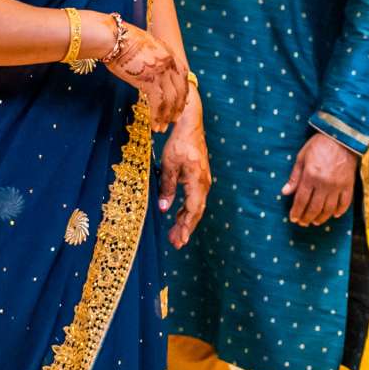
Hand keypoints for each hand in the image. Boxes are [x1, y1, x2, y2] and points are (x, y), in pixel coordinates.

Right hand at [107, 21, 186, 127]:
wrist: (114, 38)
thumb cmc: (122, 41)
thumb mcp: (145, 46)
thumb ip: (153, 58)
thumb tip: (150, 70)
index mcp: (169, 53)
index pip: (183, 76)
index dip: (183, 91)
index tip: (181, 103)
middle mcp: (169, 63)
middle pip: (179, 90)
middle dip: (177, 108)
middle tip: (173, 121)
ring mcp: (161, 72)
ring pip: (169, 100)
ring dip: (166, 117)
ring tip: (161, 129)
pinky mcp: (150, 80)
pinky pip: (158, 104)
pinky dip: (157, 117)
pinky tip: (154, 126)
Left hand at [161, 98, 210, 247]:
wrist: (190, 125)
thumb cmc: (178, 143)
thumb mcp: (169, 166)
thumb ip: (167, 188)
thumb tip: (164, 209)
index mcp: (197, 181)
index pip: (193, 210)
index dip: (187, 227)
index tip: (181, 241)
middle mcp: (204, 183)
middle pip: (196, 211)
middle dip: (186, 228)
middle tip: (176, 244)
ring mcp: (203, 181)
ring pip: (195, 206)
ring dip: (185, 221)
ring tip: (175, 235)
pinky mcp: (199, 178)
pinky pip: (194, 198)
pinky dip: (186, 210)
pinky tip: (178, 216)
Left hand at [281, 131, 356, 226]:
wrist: (342, 136)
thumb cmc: (319, 145)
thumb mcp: (302, 157)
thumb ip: (294, 176)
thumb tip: (285, 192)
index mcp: (310, 176)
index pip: (301, 200)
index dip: (296, 212)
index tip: (293, 218)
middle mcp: (324, 184)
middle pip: (314, 208)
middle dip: (307, 218)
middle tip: (303, 223)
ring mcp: (338, 185)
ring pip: (329, 209)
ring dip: (321, 218)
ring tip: (316, 222)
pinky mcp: (349, 184)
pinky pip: (345, 202)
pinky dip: (340, 211)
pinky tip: (334, 215)